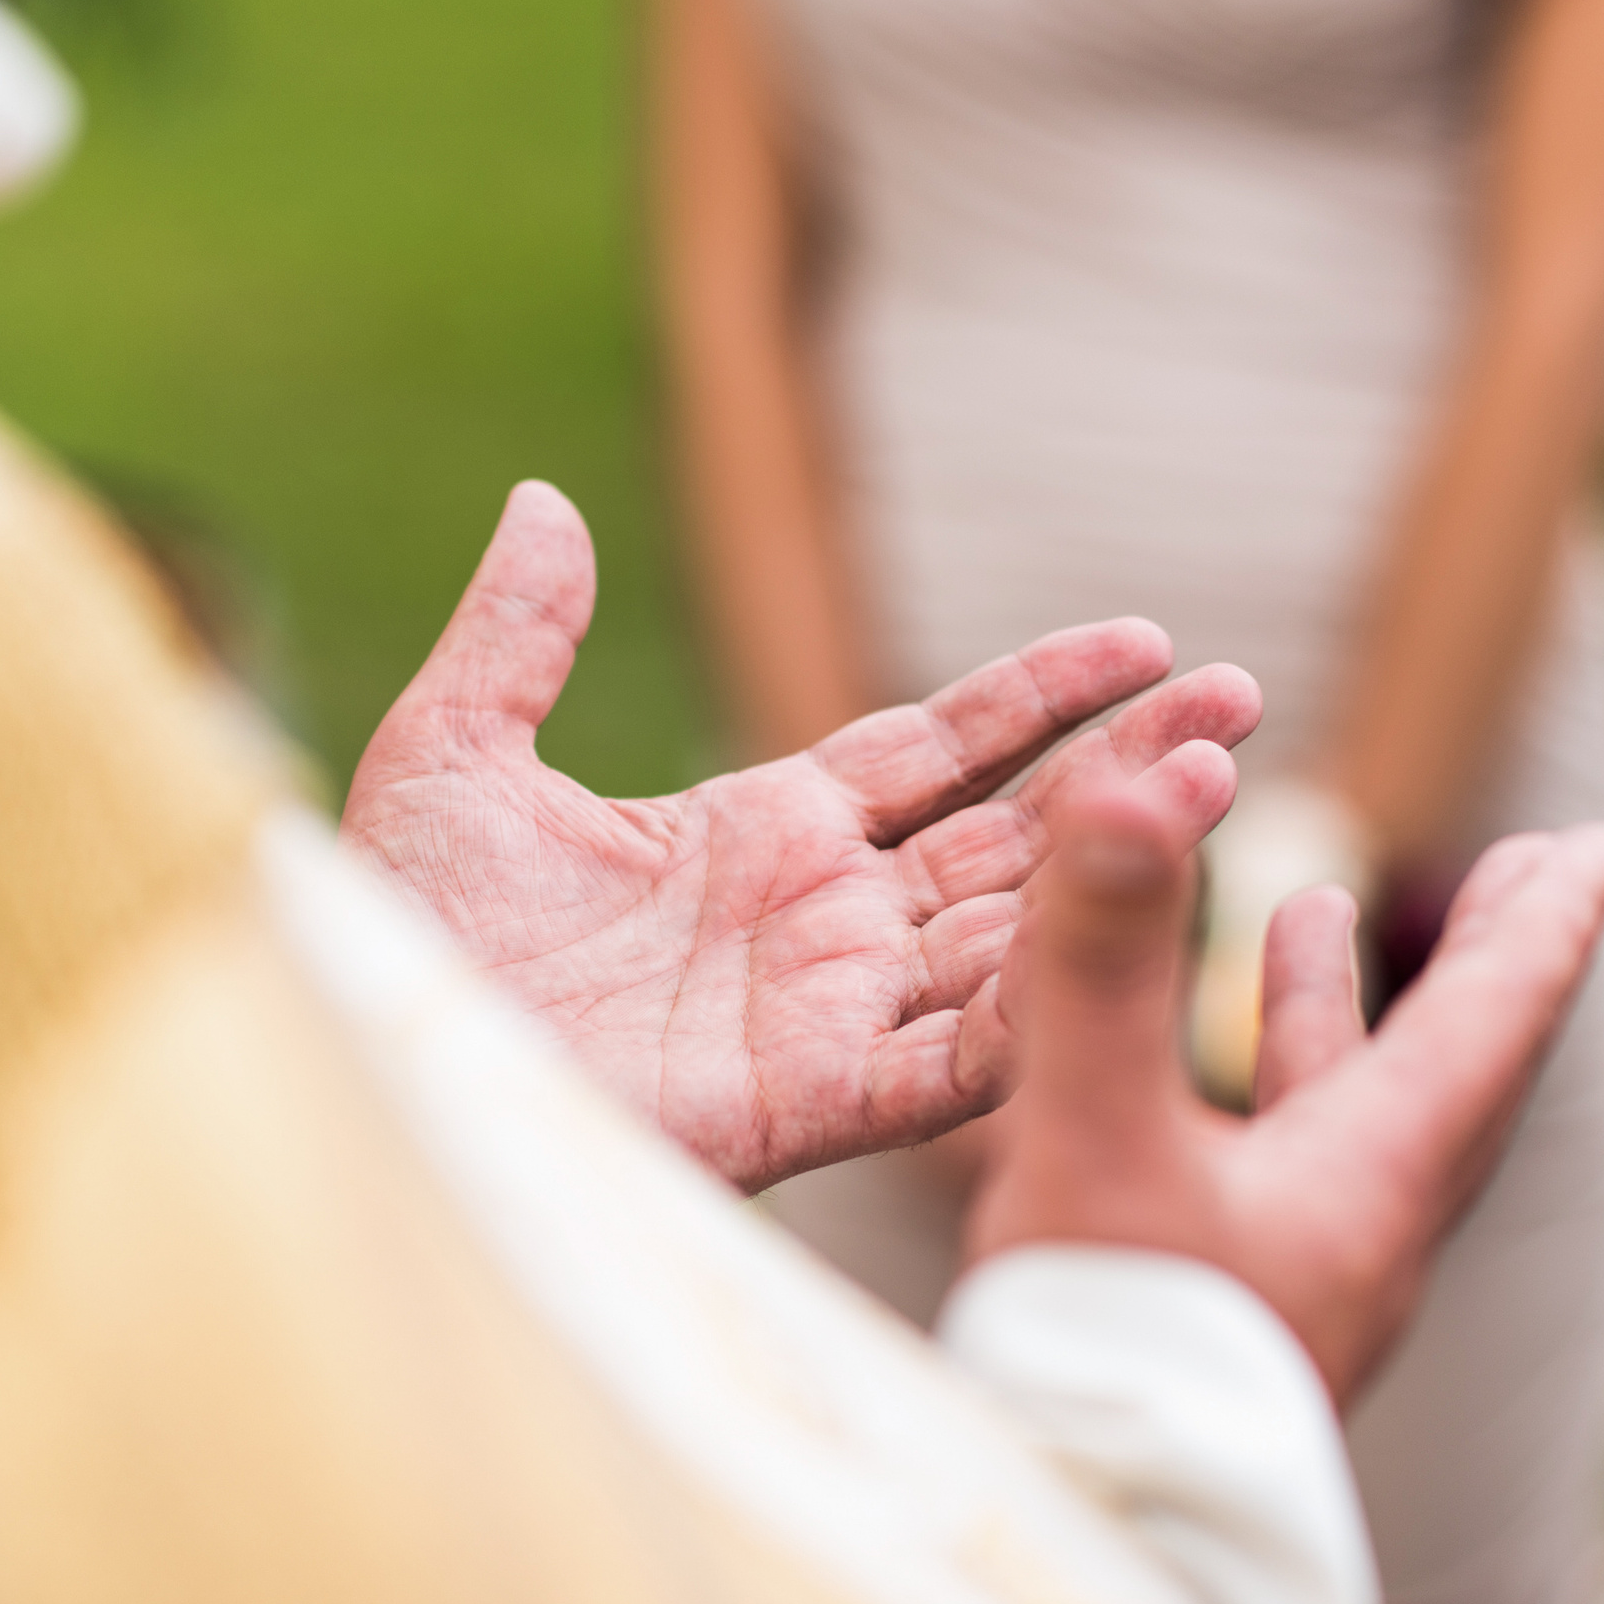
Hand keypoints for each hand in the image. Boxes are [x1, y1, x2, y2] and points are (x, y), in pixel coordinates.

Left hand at [342, 482, 1261, 1189]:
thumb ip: (520, 635)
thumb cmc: (394, 931)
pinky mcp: (810, 1106)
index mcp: (759, 834)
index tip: (1148, 641)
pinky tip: (1122, 936)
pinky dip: (1038, 1006)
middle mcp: (820, 924)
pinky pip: (953, 1060)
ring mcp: (826, 1016)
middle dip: (1124, 770)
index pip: (939, 751)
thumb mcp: (451, 753)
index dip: (1043, 695)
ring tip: (1214, 786)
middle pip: (1010, 836)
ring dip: (1110, 868)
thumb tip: (543, 498)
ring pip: (1010, 934)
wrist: (364, 1061)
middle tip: (1239, 702)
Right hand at [966, 793, 1603, 1401]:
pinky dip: (1262, 1090)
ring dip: (1342, 1010)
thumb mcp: (1095, 1134)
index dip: (1547, 922)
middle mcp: (1364, 1225)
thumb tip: (1129, 785)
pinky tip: (1199, 1083)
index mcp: (1372, 1177)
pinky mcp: (1239, 1314)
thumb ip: (1103, 963)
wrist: (1092, 1535)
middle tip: (1531, 873)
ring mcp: (1307, 1278)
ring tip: (1314, 920)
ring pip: (1357, 1115)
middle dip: (1483, 958)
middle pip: (1456, 1065)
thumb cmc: (1109, 1354)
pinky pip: (1280, 1168)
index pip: (1492, 1022)